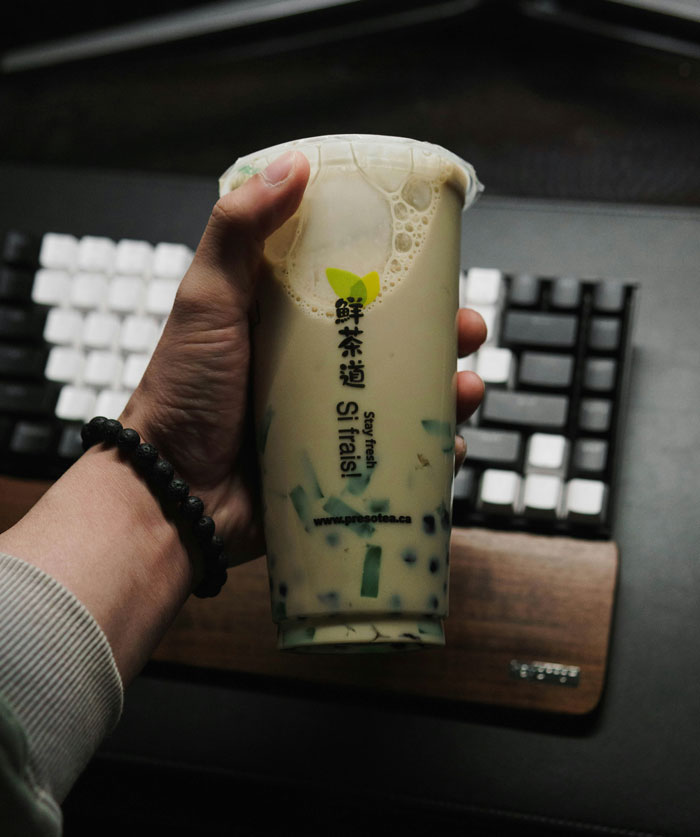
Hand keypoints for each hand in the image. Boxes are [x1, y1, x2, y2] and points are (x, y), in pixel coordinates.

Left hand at [123, 151, 485, 565]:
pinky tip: (452, 445)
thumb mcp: (207, 300)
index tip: (435, 263)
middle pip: (395, 343)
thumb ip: (238, 231)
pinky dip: (432, 450)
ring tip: (469, 390)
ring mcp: (331, 418)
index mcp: (289, 323)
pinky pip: (400, 456)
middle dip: (442, 336)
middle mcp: (315, 367)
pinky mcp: (341, 466)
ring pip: (408, 398)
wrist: (174, 493)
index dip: (401, 275)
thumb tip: (293, 165)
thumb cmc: (184, 394)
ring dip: (450, 391)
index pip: (357, 287)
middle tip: (467, 329)